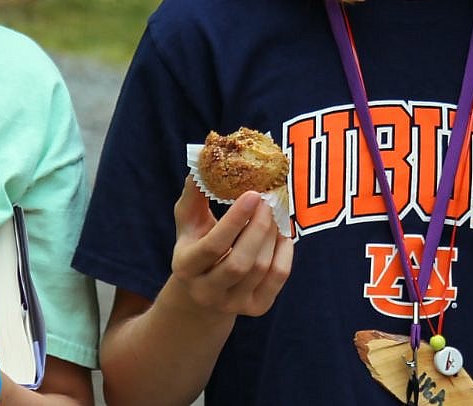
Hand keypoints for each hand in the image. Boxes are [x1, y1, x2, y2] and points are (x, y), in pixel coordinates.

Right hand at [166, 178, 293, 316]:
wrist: (202, 293)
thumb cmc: (196, 246)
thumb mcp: (188, 223)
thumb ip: (194, 196)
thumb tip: (202, 164)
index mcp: (186, 267)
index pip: (213, 247)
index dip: (235, 221)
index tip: (253, 194)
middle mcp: (207, 292)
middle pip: (241, 263)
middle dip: (259, 228)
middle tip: (269, 200)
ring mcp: (233, 304)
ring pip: (262, 268)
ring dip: (273, 234)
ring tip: (275, 211)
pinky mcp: (257, 308)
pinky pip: (278, 277)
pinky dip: (286, 251)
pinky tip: (283, 232)